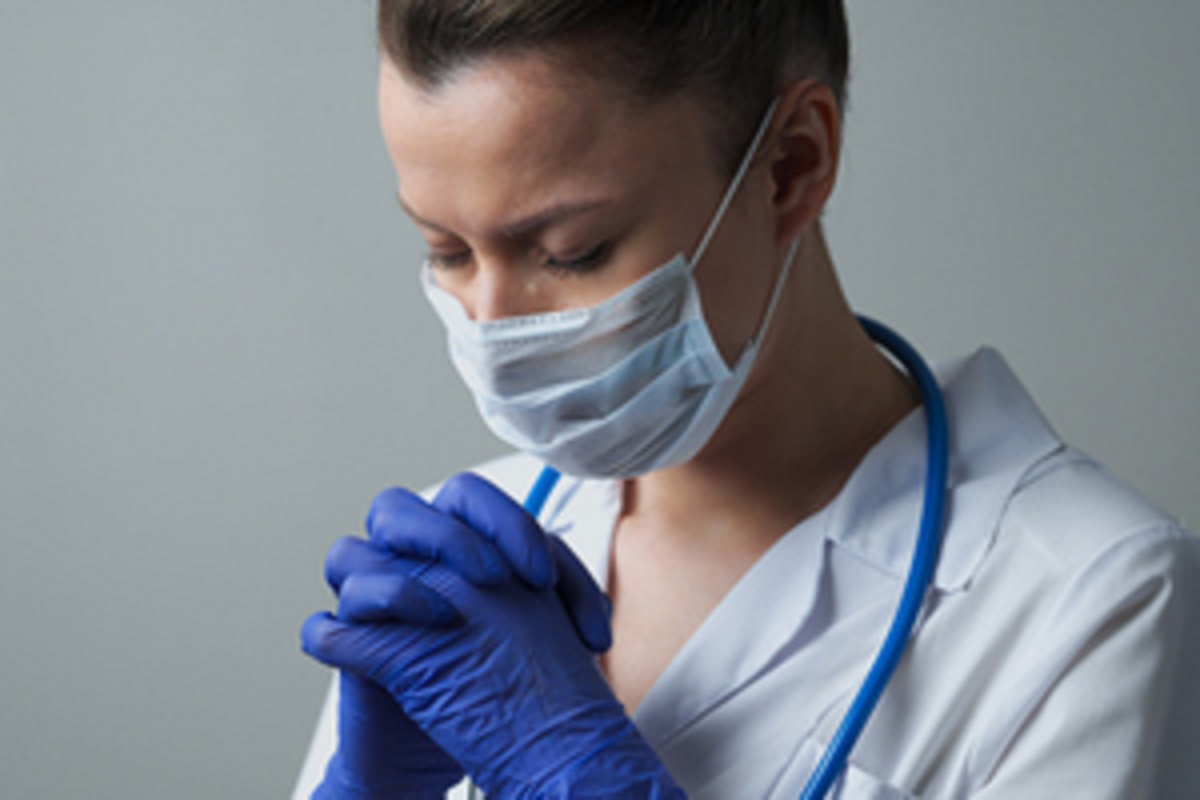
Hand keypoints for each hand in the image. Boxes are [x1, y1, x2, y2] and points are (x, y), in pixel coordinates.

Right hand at [303, 474, 683, 798]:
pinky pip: (322, 628)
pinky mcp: (346, 654)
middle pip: (395, 507)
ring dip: (398, 579)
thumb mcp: (536, 635)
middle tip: (496, 579)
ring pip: (346, 554)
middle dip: (448, 536)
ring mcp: (367, 606)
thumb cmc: (494, 679)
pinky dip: (353, 631)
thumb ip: (556, 608)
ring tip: (448, 616)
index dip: (504, 522)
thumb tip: (602, 615)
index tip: (542, 577)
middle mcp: (400, 562)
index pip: (466, 496)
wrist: (452, 745)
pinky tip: (400, 650)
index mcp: (450, 543)